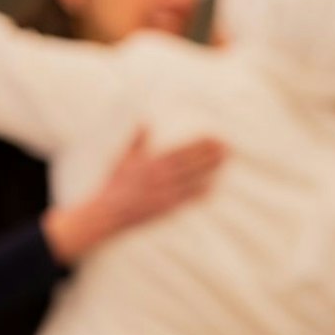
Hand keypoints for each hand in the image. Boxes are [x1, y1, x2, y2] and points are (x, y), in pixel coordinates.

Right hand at [42, 128, 226, 264]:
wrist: (106, 212)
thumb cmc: (114, 184)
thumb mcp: (123, 158)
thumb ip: (137, 141)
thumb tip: (145, 121)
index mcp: (150, 162)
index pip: (180, 150)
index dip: (198, 144)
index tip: (213, 136)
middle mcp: (159, 177)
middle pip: (190, 163)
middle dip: (209, 154)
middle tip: (227, 146)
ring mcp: (163, 193)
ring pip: (192, 179)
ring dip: (209, 170)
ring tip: (225, 160)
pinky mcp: (165, 208)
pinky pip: (186, 199)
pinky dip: (199, 193)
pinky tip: (213, 187)